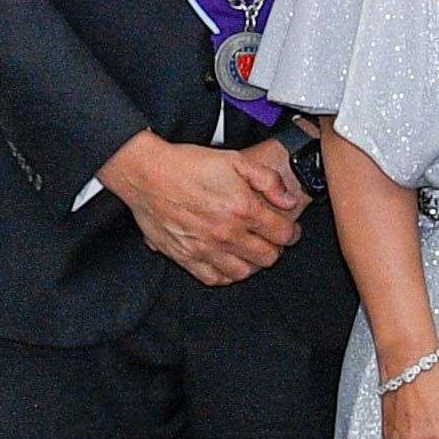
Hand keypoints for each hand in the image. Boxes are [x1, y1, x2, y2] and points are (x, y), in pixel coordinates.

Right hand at [107, 133, 304, 286]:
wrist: (147, 173)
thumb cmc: (188, 164)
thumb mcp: (235, 159)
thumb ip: (268, 180)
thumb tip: (288, 201)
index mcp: (242, 208)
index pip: (282, 234)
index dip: (291, 233)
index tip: (289, 230)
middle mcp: (226, 233)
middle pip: (267, 257)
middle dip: (275, 249)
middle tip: (271, 241)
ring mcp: (205, 248)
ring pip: (243, 272)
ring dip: (252, 264)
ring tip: (250, 252)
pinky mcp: (186, 257)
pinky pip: (214, 278)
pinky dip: (226, 275)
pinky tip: (227, 262)